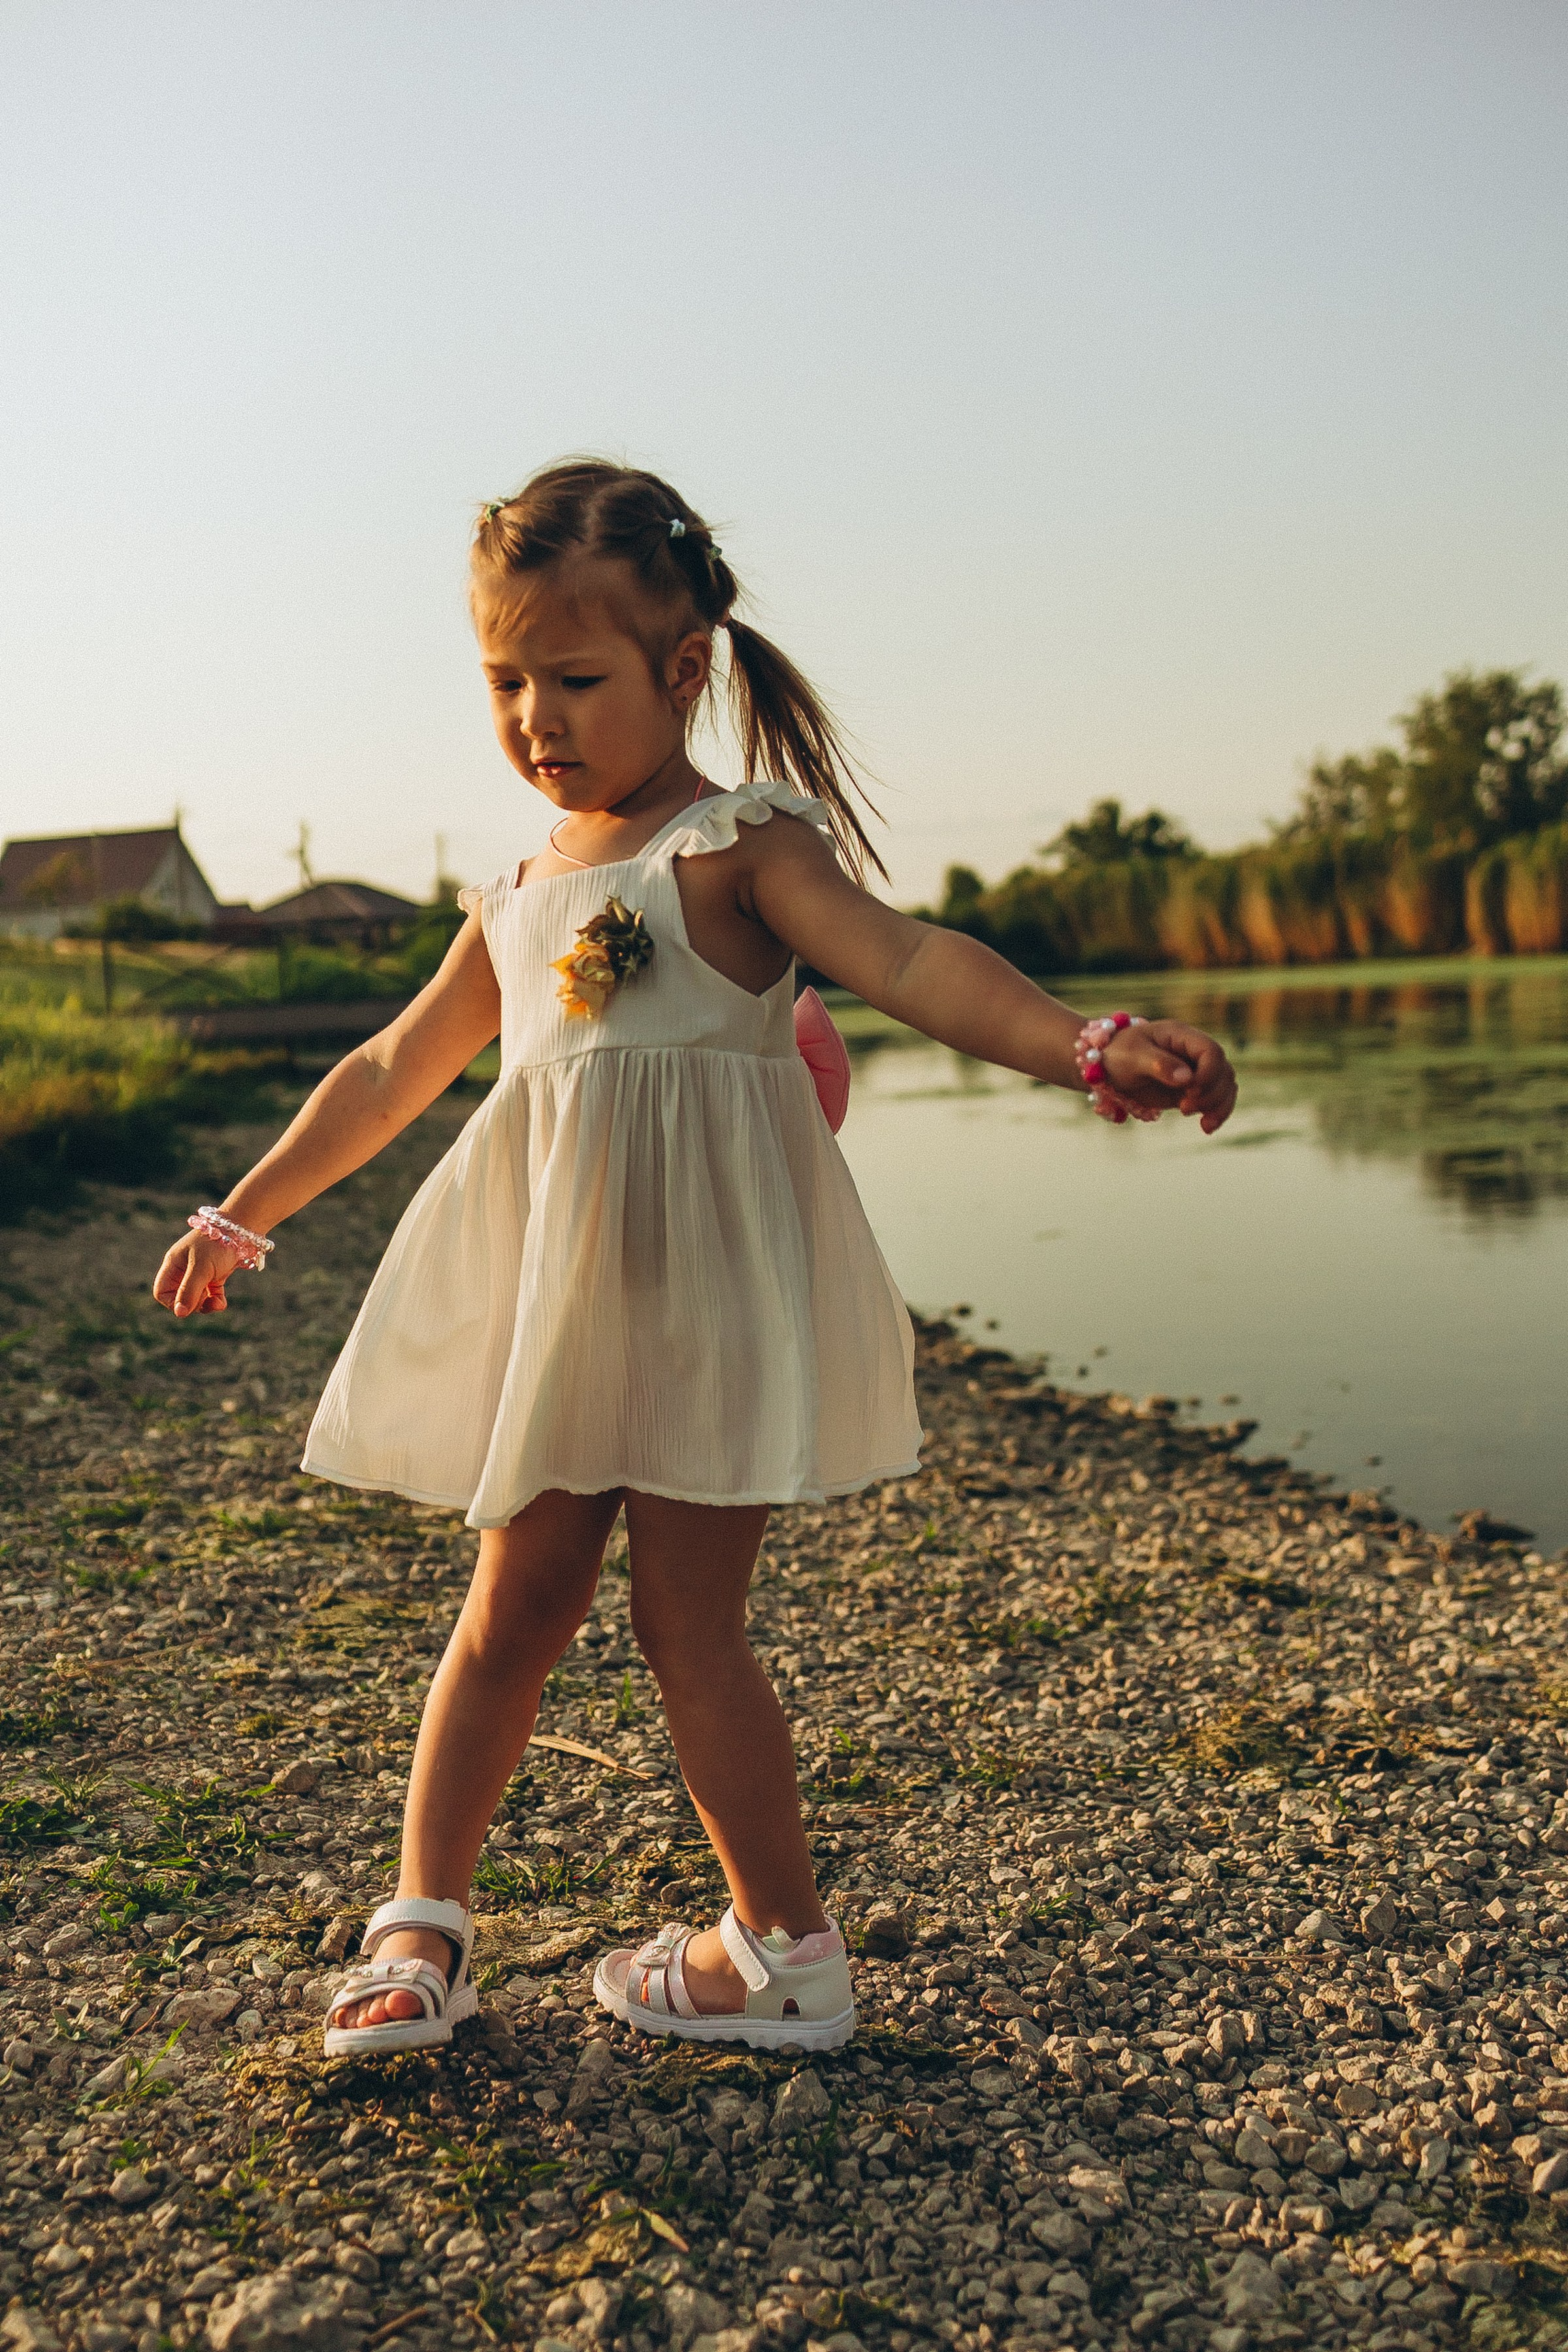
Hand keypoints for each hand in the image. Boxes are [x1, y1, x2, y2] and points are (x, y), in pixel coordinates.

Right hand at [152, 1230, 242, 1317]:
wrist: (242, 1230)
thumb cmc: (217, 1243)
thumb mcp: (201, 1267)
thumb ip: (189, 1290)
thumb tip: (179, 1313)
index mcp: (173, 1264)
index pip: (161, 1292)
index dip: (172, 1302)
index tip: (187, 1303)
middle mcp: (183, 1270)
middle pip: (179, 1298)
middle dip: (192, 1304)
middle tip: (205, 1299)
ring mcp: (200, 1274)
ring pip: (196, 1300)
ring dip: (206, 1305)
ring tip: (216, 1302)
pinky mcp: (215, 1276)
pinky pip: (211, 1296)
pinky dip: (216, 1301)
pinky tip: (221, 1302)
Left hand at [1100, 1019, 1236, 1133]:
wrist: (1106, 1067)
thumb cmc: (1117, 1054)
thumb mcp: (1133, 1055)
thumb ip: (1159, 1064)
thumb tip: (1187, 1077)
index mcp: (1182, 1036)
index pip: (1211, 1052)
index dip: (1208, 1073)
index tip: (1189, 1089)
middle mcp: (1193, 1052)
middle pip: (1223, 1071)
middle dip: (1212, 1093)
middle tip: (1185, 1108)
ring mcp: (1195, 1071)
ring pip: (1225, 1086)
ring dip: (1220, 1106)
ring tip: (1205, 1125)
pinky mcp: (1191, 1090)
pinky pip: (1215, 1100)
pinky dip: (1216, 1113)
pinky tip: (1207, 1127)